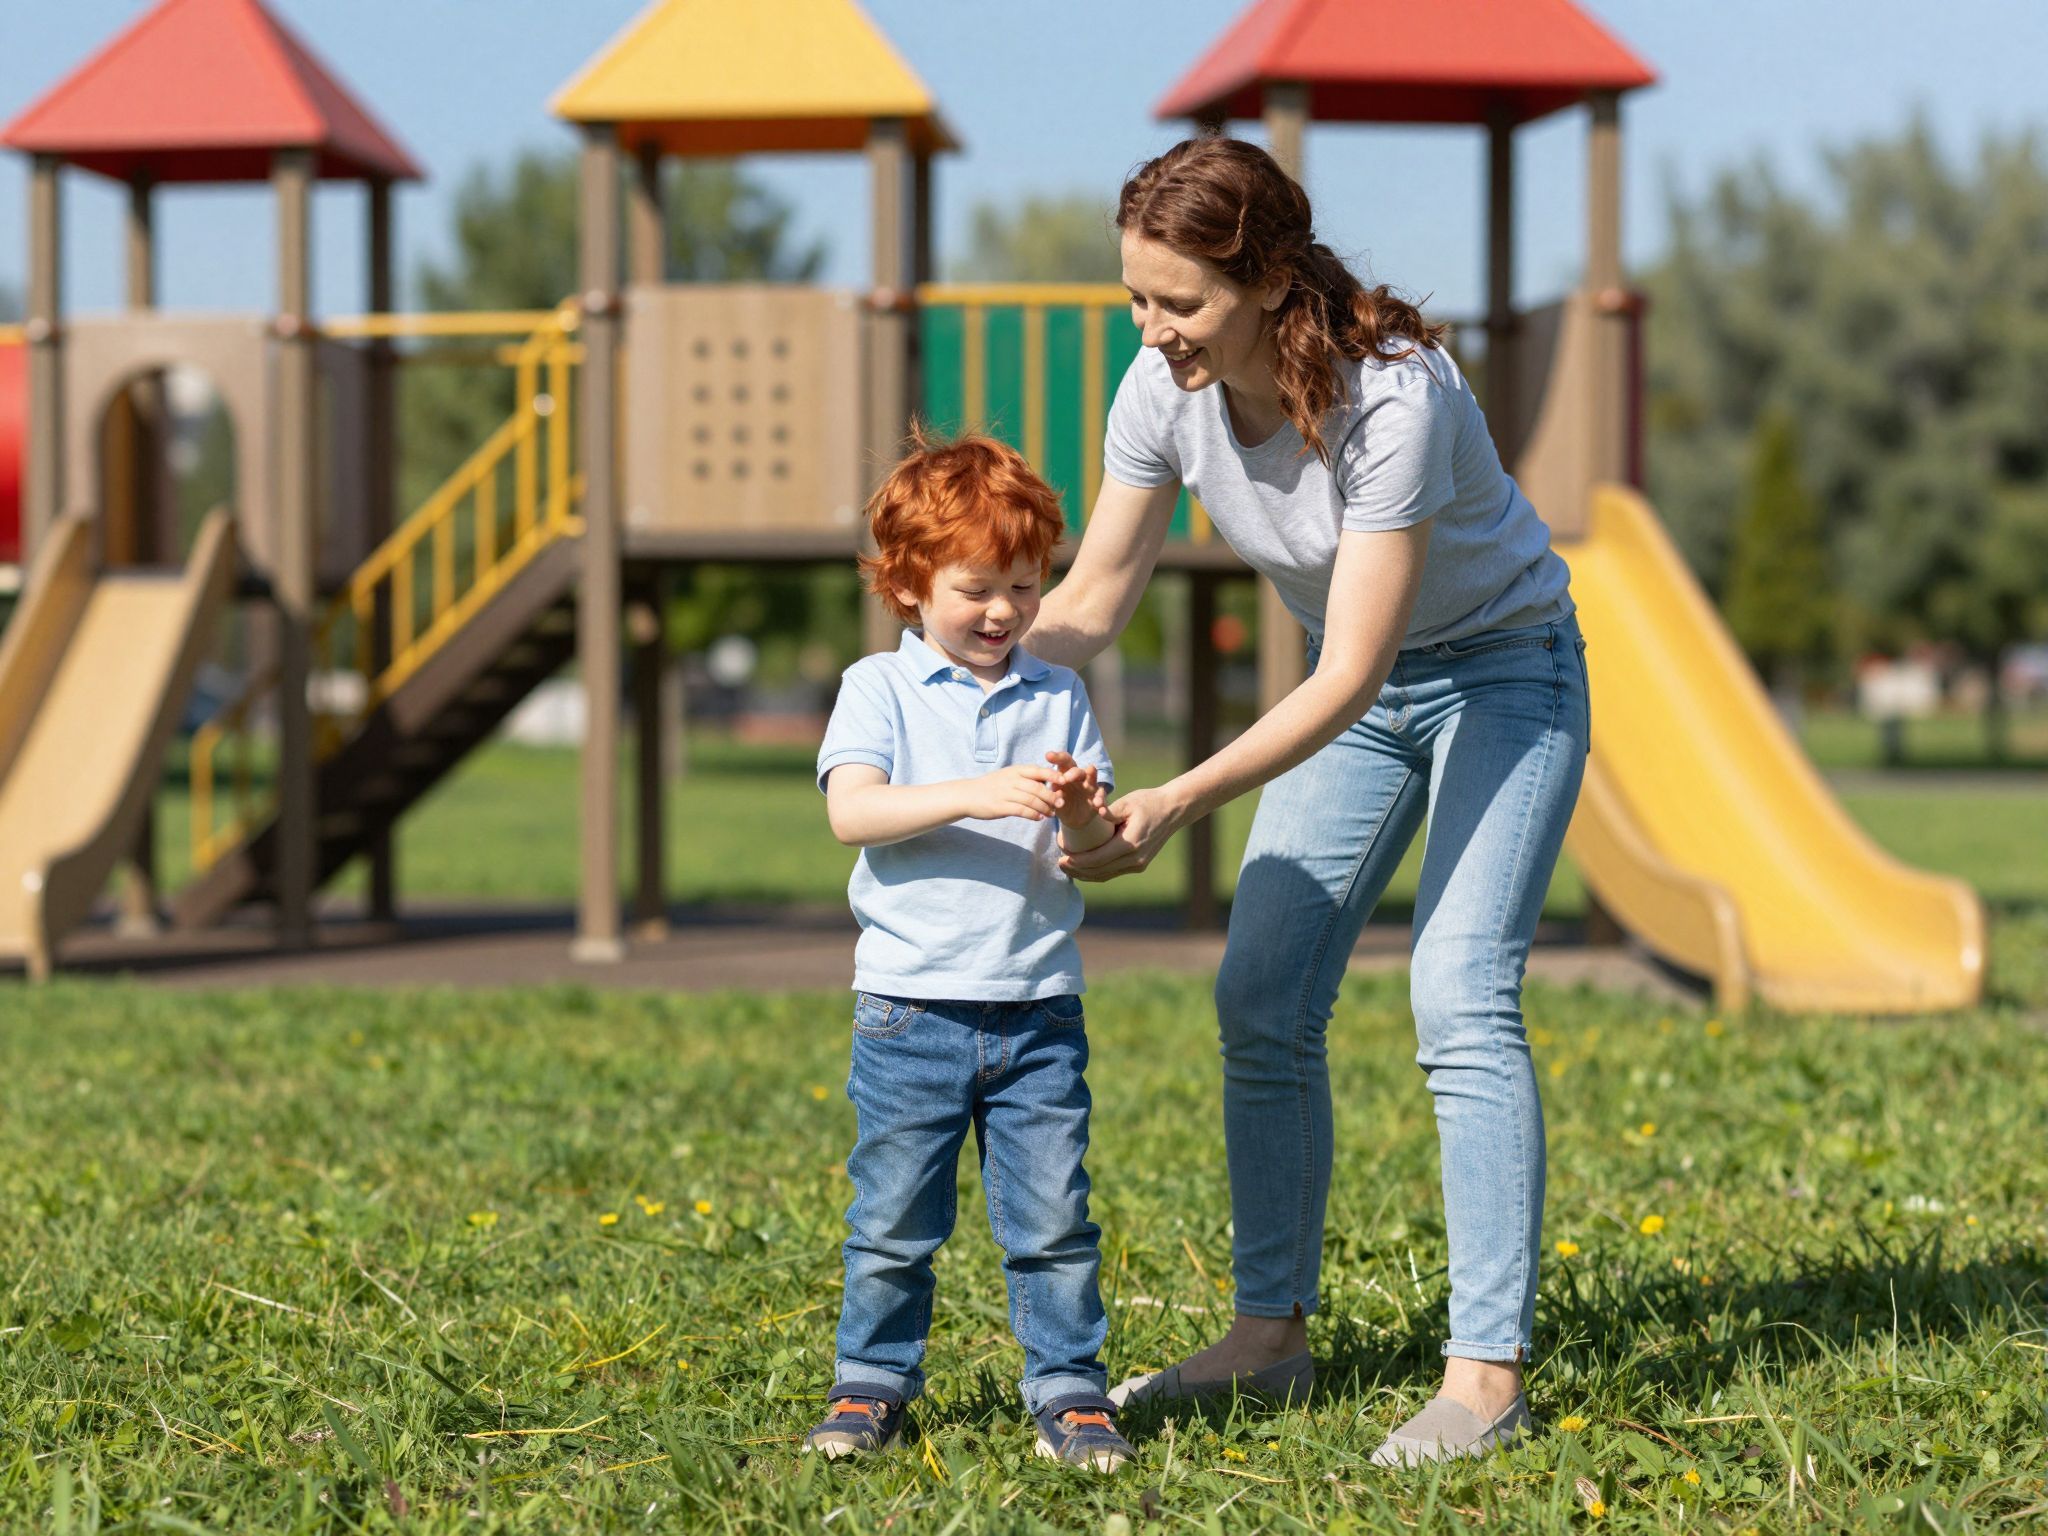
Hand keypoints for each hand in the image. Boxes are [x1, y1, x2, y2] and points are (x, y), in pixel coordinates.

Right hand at [958, 764, 1061, 822]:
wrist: (968, 795)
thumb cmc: (992, 786)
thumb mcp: (1008, 776)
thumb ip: (1026, 778)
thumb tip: (1047, 782)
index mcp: (1015, 770)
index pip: (1038, 771)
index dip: (1054, 775)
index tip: (1065, 782)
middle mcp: (1011, 780)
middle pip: (1038, 788)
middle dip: (1052, 796)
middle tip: (1061, 803)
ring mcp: (1005, 793)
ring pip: (1032, 800)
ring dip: (1044, 808)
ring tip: (1051, 814)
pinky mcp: (1000, 806)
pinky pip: (1022, 811)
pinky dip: (1033, 815)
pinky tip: (1039, 818)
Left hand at [1043, 750, 1106, 829]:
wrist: (1073, 819)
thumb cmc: (1062, 803)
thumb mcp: (1055, 799)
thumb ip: (1054, 793)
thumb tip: (1054, 787)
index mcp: (1068, 775)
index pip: (1065, 763)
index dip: (1058, 758)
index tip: (1048, 755)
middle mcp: (1081, 779)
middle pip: (1080, 772)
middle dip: (1074, 773)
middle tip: (1065, 779)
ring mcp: (1092, 790)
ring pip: (1096, 785)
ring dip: (1096, 788)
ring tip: (1095, 800)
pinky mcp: (1099, 802)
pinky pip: (1104, 803)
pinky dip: (1104, 807)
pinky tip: (1102, 812)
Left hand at [1058, 784, 1188, 880]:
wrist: (1174, 810)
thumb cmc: (1149, 802)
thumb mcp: (1129, 802)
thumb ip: (1110, 809)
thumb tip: (1095, 810)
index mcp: (1130, 843)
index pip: (1097, 858)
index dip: (1077, 860)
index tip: (1062, 856)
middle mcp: (1135, 859)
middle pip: (1099, 871)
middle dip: (1077, 870)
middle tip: (1059, 864)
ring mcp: (1138, 864)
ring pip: (1105, 875)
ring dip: (1085, 874)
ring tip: (1068, 868)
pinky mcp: (1139, 865)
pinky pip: (1113, 872)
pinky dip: (1097, 872)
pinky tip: (1084, 868)